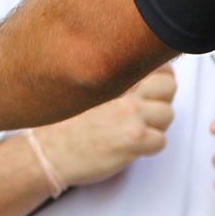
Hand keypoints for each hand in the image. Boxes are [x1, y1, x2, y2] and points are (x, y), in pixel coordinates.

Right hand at [34, 65, 176, 190]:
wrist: (45, 151)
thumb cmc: (61, 125)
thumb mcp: (87, 90)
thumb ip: (114, 80)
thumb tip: (148, 77)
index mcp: (113, 74)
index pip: (158, 64)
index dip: (159, 79)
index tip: (149, 91)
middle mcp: (124, 89)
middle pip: (169, 86)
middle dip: (160, 101)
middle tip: (142, 113)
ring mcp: (130, 112)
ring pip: (167, 114)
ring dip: (155, 126)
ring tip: (131, 132)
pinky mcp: (133, 137)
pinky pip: (161, 141)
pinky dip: (148, 148)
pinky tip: (128, 147)